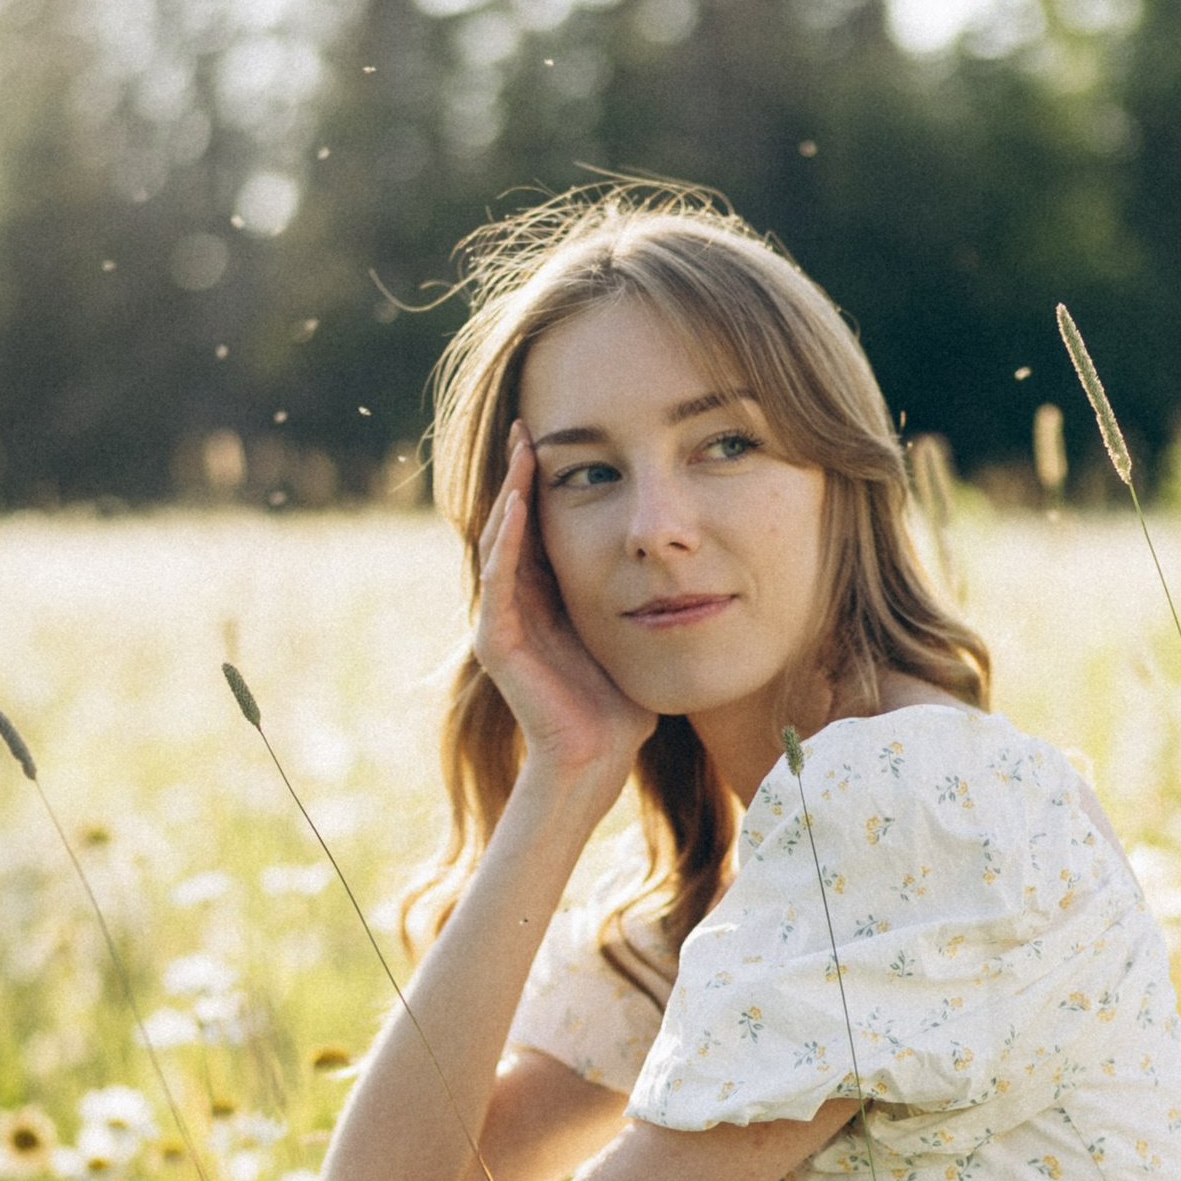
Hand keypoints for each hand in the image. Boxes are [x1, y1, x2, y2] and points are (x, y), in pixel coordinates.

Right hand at [473, 425, 653, 787]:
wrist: (598, 757)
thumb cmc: (621, 700)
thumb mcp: (634, 625)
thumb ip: (643, 589)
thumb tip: (684, 550)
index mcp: (544, 596)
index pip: (536, 523)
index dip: (539, 481)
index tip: (552, 433)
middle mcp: (515, 602)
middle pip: (511, 522)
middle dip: (516, 473)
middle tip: (524, 423)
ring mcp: (501, 621)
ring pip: (500, 541)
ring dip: (508, 494)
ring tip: (519, 451)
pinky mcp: (497, 642)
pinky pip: (500, 579)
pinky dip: (508, 540)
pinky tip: (518, 505)